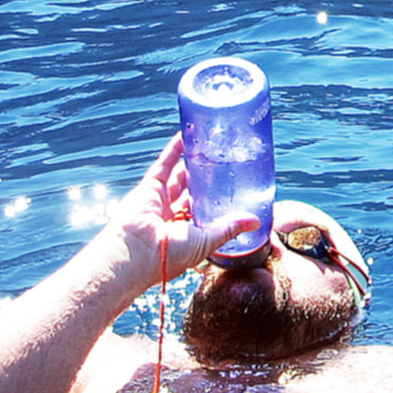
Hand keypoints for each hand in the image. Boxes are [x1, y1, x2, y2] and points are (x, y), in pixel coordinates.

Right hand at [105, 134, 259, 293]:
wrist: (136, 253)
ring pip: (179, 176)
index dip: (217, 201)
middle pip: (193, 192)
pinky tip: (186, 136)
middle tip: (223, 163)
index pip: (205, 213)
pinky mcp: (149, 188)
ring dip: (192, 161)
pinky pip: (164, 165)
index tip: (233, 188)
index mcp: (187, 233)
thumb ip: (229, 228)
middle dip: (206, 179)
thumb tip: (256, 222)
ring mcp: (161, 201)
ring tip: (209, 146)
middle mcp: (173, 217)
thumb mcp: (206, 241)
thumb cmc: (169, 256)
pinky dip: (175, 150)